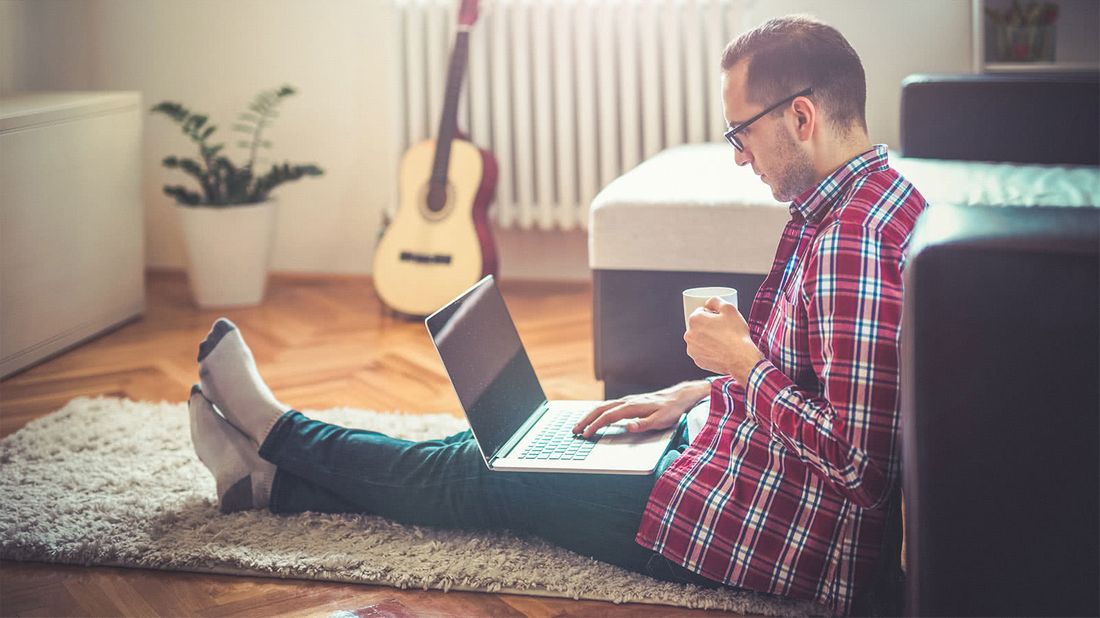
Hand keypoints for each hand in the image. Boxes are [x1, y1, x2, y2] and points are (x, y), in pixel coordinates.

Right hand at [571, 382, 706, 438]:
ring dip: (590, 415)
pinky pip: (609, 406)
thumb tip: (628, 426)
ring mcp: (628, 400)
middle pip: (600, 409)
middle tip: (574, 430)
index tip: (586, 434)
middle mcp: (627, 401)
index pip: (608, 416)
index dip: (595, 425)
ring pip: (603, 406)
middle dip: (586, 419)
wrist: (680, 397)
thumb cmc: (671, 410)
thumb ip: (644, 424)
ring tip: (580, 425)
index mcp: (632, 407)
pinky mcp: (630, 402)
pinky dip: (598, 411)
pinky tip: (596, 417)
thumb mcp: (661, 420)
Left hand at [684, 296, 763, 383]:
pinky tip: (719, 350)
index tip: (721, 320)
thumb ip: (715, 300)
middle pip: (699, 326)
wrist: (741, 358)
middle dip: (708, 326)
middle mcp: (689, 334)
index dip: (713, 314)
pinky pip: (702, 352)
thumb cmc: (736, 335)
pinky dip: (709, 350)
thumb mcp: (729, 308)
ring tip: (722, 341)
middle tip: (723, 330)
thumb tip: (708, 303)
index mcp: (695, 320)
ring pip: (699, 339)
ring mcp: (692, 349)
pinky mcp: (698, 361)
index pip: (701, 312)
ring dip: (707, 338)